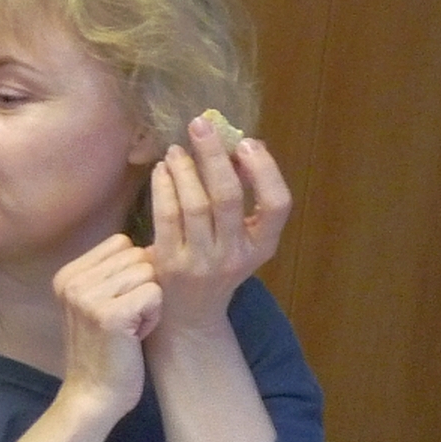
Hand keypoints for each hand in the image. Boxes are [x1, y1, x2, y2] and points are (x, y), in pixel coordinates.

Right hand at [50, 233, 160, 423]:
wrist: (93, 395)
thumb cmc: (105, 349)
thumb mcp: (100, 301)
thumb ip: (117, 270)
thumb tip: (156, 245)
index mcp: (67, 274)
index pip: (121, 243)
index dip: (132, 271)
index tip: (117, 304)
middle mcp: (72, 282)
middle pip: (138, 255)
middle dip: (143, 286)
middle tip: (124, 320)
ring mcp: (88, 297)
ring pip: (149, 273)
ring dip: (149, 302)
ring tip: (128, 328)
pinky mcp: (109, 315)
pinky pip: (155, 293)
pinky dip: (152, 317)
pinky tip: (134, 337)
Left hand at [147, 115, 291, 333]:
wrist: (189, 317)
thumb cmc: (217, 267)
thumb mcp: (242, 240)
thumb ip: (245, 201)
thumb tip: (239, 146)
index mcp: (263, 246)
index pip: (278, 205)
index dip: (264, 171)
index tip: (247, 143)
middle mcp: (236, 255)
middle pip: (229, 197)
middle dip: (214, 156)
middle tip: (201, 125)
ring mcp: (202, 262)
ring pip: (195, 205)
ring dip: (185, 169)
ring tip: (177, 148)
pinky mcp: (170, 265)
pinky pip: (167, 217)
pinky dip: (164, 188)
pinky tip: (162, 169)